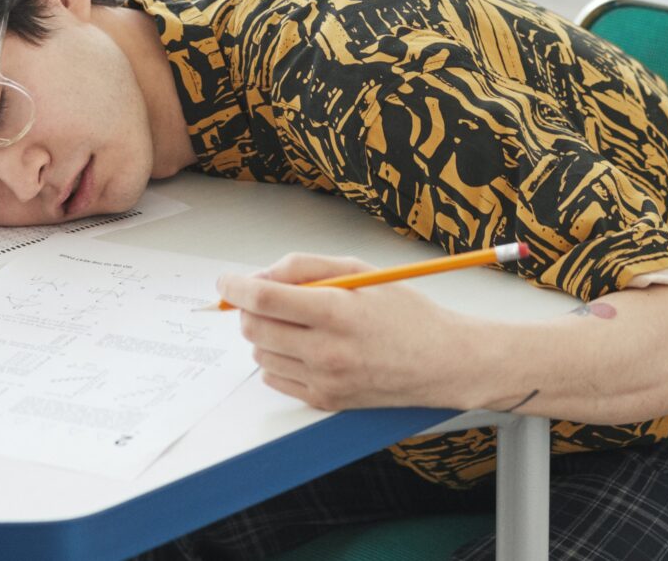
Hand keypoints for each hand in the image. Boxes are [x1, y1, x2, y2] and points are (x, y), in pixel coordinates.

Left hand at [217, 253, 459, 411]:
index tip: (226, 282)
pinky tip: (303, 346)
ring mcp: (324, 380)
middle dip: (248, 308)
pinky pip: (275, 379)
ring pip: (261, 354)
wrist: (441, 363)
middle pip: (254, 328)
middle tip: (266, 298)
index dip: (235, 287)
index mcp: (337, 311)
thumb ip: (307, 267)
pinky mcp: (324, 401)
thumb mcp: (361, 271)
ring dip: (265, 334)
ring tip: (295, 323)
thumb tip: (262, 275)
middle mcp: (327, 350)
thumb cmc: (406, 313)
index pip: (264, 298)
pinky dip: (278, 359)